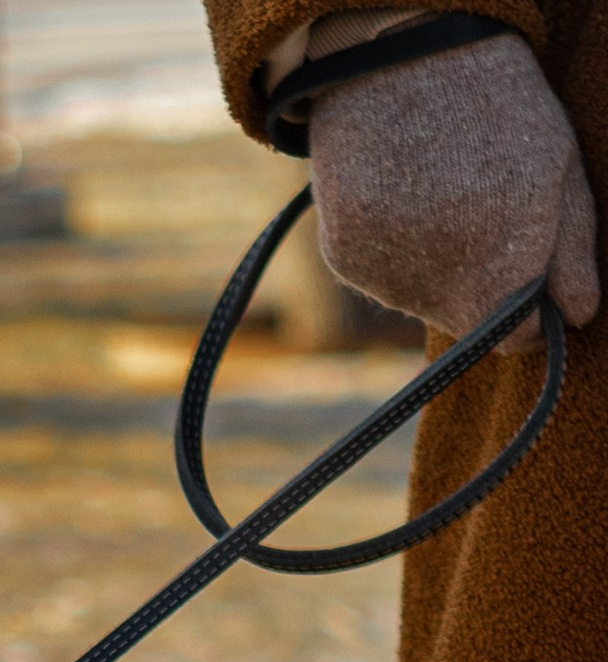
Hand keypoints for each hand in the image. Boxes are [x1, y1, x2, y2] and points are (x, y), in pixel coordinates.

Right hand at [308, 30, 598, 340]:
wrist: (403, 56)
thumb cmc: (499, 107)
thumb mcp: (559, 169)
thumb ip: (573, 253)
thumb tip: (578, 317)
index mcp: (500, 274)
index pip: (516, 342)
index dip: (528, 312)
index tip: (529, 271)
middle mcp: (438, 291)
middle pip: (467, 323)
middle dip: (481, 284)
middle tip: (483, 209)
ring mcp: (386, 277)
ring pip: (422, 299)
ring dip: (436, 264)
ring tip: (440, 189)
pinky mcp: (345, 260)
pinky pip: (381, 274)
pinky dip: (394, 248)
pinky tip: (403, 191)